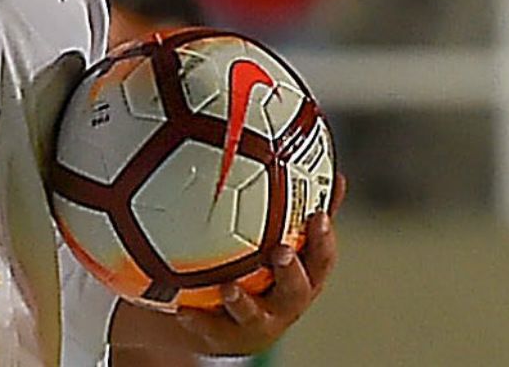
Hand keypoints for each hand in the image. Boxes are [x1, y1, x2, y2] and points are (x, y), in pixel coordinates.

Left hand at [166, 186, 341, 356]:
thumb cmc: (259, 273)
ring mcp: (256, 323)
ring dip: (243, 302)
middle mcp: (284, 303)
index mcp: (302, 278)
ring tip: (229, 287)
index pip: (321, 260)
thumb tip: (324, 170)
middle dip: (291, 273)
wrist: (225, 321)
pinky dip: (199, 320)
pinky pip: (211, 330)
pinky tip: (183, 309)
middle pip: (296, 291)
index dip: (324, 240)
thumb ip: (298, 209)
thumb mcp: (281, 242)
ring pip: (254, 316)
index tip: (318, 215)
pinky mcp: (225, 337)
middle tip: (281, 251)